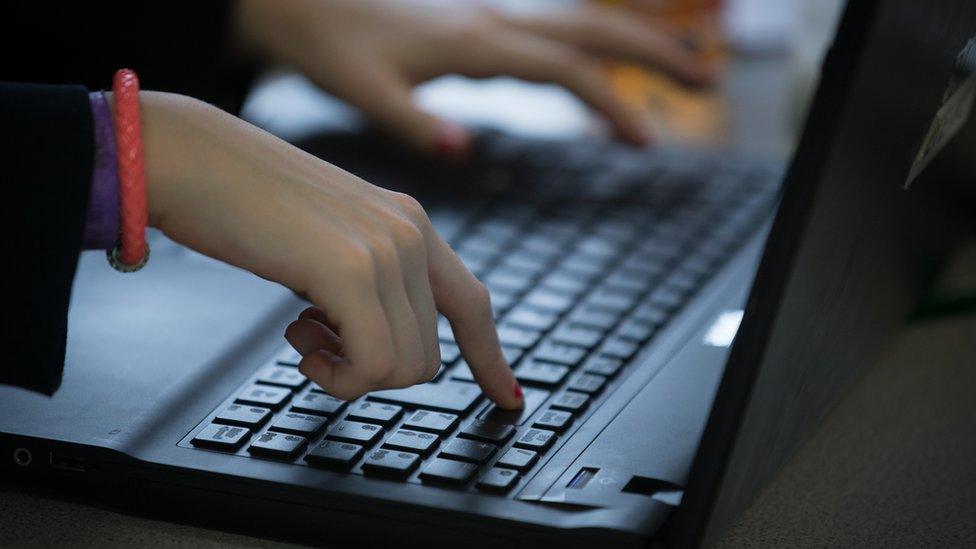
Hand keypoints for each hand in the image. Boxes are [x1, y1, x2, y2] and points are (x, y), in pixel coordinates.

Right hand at [138, 91, 521, 407]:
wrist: (190, 156)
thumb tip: (374, 341)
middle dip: (373, 368)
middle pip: (428, 354)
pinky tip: (300, 345)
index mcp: (410, 222)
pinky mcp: (351, 271)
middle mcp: (410, 233)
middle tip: (316, 340)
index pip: (473, 303)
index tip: (508, 396)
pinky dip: (337, 378)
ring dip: (350, 372)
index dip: (490, 357)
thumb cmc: (242, 199)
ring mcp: (386, 250)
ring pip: (404, 368)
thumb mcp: (328, 238)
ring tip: (301, 333)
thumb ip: (366, 278)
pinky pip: (373, 367)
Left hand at [233, 0, 714, 156]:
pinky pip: (554, 31)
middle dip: (654, 54)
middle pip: (593, 30)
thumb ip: (415, 123)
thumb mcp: (365, 92)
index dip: (611, 104)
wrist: (300, 0)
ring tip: (686, 66)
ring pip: (580, 23)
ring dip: (636, 41)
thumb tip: (463, 150)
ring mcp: (491, 18)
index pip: (564, 71)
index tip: (647, 141)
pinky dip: (594, 46)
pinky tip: (609, 65)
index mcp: (474, 43)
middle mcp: (493, 22)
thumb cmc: (329, 45)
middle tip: (709, 80)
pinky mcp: (481, 24)